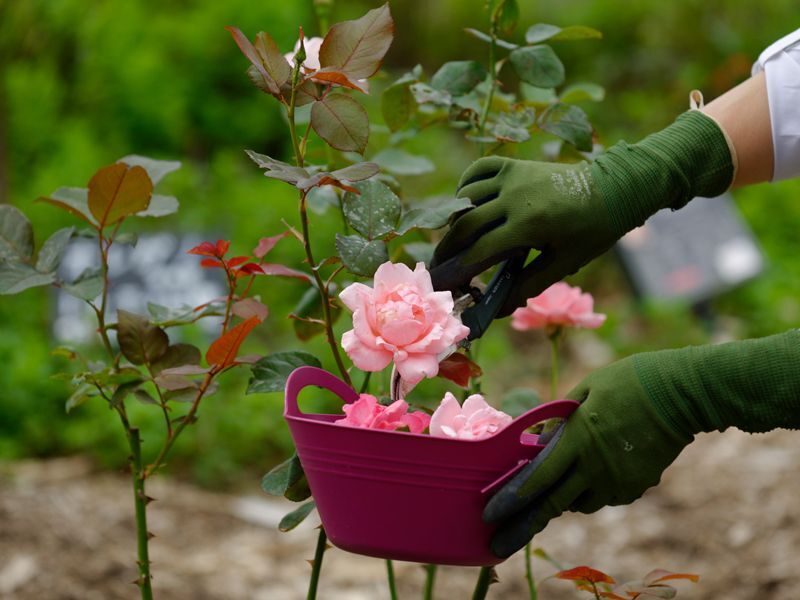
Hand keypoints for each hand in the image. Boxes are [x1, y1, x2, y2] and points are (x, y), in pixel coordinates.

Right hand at [431, 111, 733, 314]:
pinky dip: (465, 188)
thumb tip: (496, 311)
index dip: (457, 271)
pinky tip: (467, 205)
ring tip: (454, 242)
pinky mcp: (514, 164)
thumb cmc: (592, 232)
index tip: (442, 285)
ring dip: (455, 221)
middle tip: (437, 267)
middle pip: (464, 226)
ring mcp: (512, 177)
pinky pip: (476, 172)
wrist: (614, 188)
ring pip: (466, 199)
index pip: (479, 252)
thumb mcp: (564, 264)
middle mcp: (515, 198)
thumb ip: (527, 286)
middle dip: (446, 250)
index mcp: (529, 225)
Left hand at [482, 356, 690, 557]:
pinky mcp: (636, 487)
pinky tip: (595, 469)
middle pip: (553, 504)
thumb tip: (537, 442)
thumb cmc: (628, 382)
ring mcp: (618, 481)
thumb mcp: (585, 391)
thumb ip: (558, 421)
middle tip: (499, 541)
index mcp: (578, 440)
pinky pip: (604, 498)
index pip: (538, 478)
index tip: (490, 513)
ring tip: (558, 481)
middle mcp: (596, 468)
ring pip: (579, 503)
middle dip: (523, 524)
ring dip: (563, 498)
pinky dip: (592, 490)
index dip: (511, 498)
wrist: (682, 394)